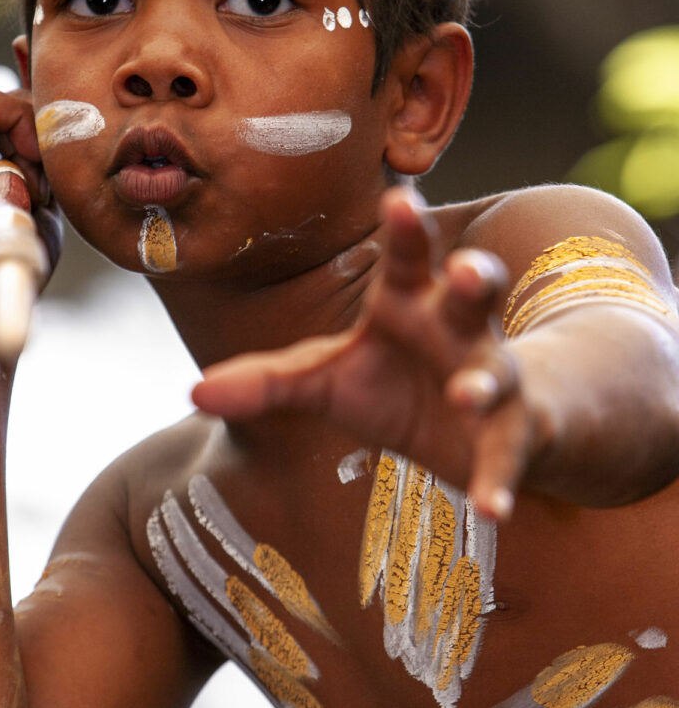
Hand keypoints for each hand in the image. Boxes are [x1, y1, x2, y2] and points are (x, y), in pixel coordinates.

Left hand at [193, 189, 533, 518]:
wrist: (476, 425)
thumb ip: (269, 380)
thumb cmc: (395, 385)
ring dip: (484, 383)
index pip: (407, 260)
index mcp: (410, 304)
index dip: (407, 229)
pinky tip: (492, 511)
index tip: (401, 197)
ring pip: (496, 373)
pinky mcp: (514, 435)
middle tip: (467, 268)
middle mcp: (458, 332)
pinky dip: (499, 482)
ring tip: (466, 395)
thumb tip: (193, 391)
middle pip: (471, 295)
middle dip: (475, 279)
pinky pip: (507, 456)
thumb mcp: (328, 380)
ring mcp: (492, 379)